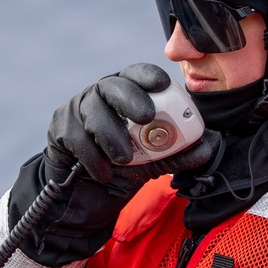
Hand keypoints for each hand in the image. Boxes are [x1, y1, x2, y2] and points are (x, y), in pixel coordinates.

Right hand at [46, 63, 213, 191]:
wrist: (87, 194)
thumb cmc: (123, 168)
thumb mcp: (155, 163)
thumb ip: (179, 154)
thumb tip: (207, 146)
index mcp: (125, 94)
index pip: (135, 73)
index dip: (148, 75)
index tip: (162, 84)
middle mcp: (100, 95)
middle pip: (112, 86)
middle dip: (130, 98)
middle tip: (146, 116)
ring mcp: (77, 110)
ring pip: (93, 112)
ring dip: (111, 136)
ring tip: (124, 159)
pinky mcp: (61, 130)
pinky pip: (76, 138)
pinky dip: (92, 158)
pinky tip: (103, 173)